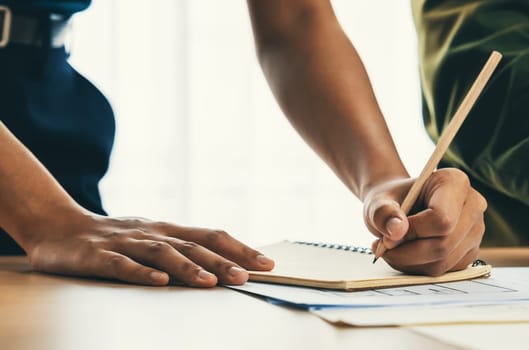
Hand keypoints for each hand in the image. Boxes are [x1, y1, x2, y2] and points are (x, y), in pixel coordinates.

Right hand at [25, 213, 274, 286]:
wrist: (55, 226)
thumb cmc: (113, 239)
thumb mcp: (151, 241)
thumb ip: (183, 251)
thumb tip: (226, 268)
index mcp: (168, 230)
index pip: (211, 236)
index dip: (240, 249)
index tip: (268, 264)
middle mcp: (152, 232)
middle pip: (193, 245)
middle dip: (223, 261)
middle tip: (248, 276)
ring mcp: (124, 242)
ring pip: (162, 253)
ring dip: (189, 267)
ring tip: (212, 282)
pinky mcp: (96, 256)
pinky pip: (121, 265)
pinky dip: (141, 273)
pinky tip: (159, 283)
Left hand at [363, 168, 486, 275]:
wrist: (400, 208)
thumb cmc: (392, 201)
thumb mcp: (378, 202)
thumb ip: (383, 213)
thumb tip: (397, 231)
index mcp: (456, 182)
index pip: (442, 218)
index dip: (413, 232)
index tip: (389, 235)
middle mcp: (473, 205)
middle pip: (444, 244)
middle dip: (409, 252)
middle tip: (385, 248)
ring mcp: (476, 231)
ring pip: (443, 262)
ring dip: (412, 263)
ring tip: (394, 251)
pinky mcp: (471, 251)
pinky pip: (445, 271)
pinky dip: (421, 268)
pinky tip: (409, 255)